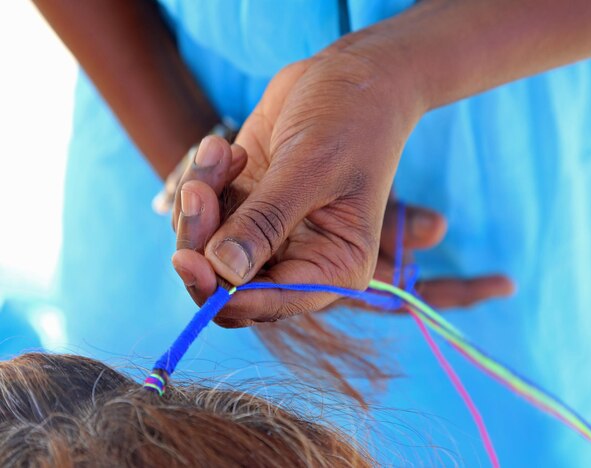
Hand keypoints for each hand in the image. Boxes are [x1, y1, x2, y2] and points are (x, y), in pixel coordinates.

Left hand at [172, 29, 512, 325]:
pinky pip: (202, 216)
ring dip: (199, 203)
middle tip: (196, 192)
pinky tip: (225, 149)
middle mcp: (300, 261)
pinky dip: (202, 182)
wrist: (350, 77)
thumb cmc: (352, 119)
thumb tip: (222, 271)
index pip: (269, 304)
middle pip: (226, 286)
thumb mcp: (312, 167)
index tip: (188, 260)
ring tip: (221, 152)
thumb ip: (267, 220)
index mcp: (334, 268)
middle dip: (201, 243)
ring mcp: (268, 234)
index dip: (223, 293)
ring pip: (206, 251)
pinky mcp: (245, 206)